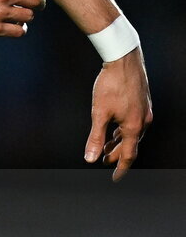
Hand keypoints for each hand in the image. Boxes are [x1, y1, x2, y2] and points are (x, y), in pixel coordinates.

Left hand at [84, 48, 152, 180]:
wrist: (123, 58)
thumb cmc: (111, 84)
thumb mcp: (99, 113)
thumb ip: (96, 137)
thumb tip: (91, 158)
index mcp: (133, 126)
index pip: (128, 155)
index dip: (120, 168)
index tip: (115, 178)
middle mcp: (143, 120)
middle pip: (130, 144)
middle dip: (117, 154)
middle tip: (104, 160)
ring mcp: (144, 110)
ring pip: (132, 132)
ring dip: (119, 141)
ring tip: (106, 145)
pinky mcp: (142, 101)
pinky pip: (134, 122)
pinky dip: (123, 129)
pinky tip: (114, 126)